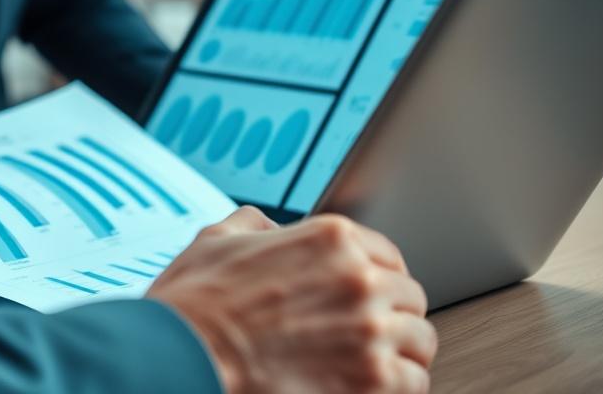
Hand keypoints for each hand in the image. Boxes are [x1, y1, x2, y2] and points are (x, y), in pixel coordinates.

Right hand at [148, 208, 436, 393]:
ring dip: (398, 354)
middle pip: (410, 298)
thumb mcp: (217, 240)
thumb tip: (267, 227)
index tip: (367, 297)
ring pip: (420, 342)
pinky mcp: (374, 382)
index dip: (376, 278)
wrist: (182, 358)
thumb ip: (254, 225)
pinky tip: (366, 388)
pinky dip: (396, 390)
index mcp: (331, 239)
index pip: (389, 256)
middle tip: (361, 335)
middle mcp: (359, 279)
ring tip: (367, 365)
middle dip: (388, 316)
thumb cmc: (194, 306)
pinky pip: (415, 385)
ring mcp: (371, 331)